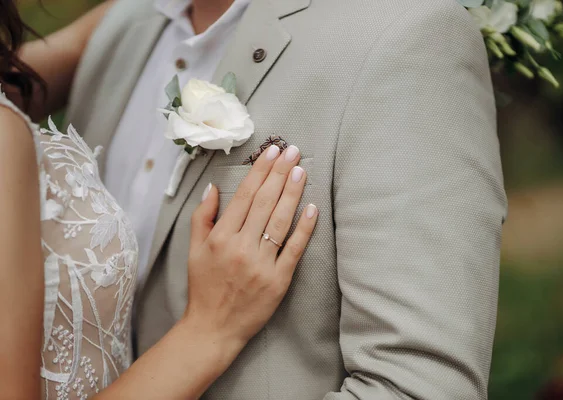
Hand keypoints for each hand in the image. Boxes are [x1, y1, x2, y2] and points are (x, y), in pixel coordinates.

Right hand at [185, 144, 317, 347]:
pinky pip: (294, 250)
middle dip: (279, 173)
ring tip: (301, 170)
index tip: (271, 152)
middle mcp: (240, 247)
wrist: (213, 328)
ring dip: (292, 193)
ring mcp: (261, 264)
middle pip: (265, 203)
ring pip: (280, 221)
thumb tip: (214, 187)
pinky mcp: (279, 280)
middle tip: (292, 151)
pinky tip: (312, 208)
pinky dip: (304, 228)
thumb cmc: (204, 287)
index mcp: (220, 237)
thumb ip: (202, 217)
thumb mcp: (194, 250)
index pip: (245, 196)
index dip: (260, 171)